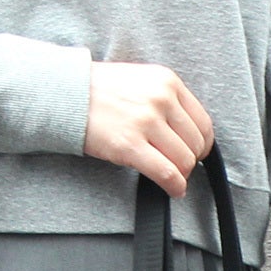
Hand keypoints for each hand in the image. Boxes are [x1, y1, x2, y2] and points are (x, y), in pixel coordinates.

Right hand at [83, 62, 213, 195]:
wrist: (66, 92)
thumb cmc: (102, 91)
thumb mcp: (142, 81)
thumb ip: (168, 100)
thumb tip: (190, 133)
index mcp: (167, 81)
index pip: (203, 123)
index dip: (201, 145)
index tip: (194, 153)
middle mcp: (161, 99)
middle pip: (195, 145)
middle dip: (190, 161)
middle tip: (177, 166)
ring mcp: (146, 121)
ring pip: (184, 161)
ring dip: (180, 175)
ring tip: (170, 176)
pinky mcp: (130, 145)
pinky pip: (167, 174)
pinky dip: (174, 187)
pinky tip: (172, 189)